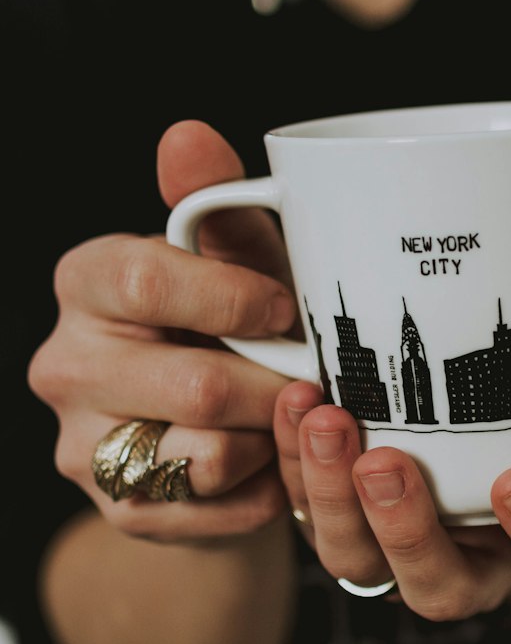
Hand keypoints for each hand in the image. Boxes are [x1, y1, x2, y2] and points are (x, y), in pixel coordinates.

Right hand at [28, 120, 299, 541]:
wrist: (219, 434)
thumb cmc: (236, 329)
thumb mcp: (238, 264)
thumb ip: (219, 208)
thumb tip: (187, 135)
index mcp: (88, 283)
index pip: (144, 277)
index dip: (235, 297)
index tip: (288, 308)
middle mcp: (65, 364)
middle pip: (196, 384)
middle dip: (276, 384)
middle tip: (311, 376)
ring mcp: (84, 447)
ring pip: (211, 455)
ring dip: (274, 438)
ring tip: (283, 417)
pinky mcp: (121, 509)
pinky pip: (221, 508)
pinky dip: (267, 487)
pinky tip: (268, 461)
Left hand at [274, 367, 510, 618]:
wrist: (481, 426)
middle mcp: (468, 561)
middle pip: (438, 586)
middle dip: (407, 531)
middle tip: (385, 462)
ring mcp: (396, 547)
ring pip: (356, 560)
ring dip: (330, 496)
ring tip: (326, 420)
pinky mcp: (342, 517)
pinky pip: (307, 507)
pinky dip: (295, 459)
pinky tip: (299, 399)